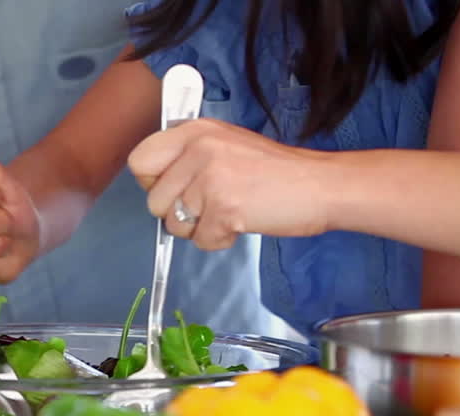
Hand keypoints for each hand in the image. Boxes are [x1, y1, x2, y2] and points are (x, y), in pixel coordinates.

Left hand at [128, 118, 333, 248]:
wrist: (320, 185)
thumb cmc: (272, 170)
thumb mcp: (224, 143)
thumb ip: (187, 156)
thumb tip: (153, 181)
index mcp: (194, 131)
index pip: (139, 161)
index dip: (153, 182)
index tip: (176, 188)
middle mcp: (198, 150)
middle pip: (153, 201)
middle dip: (177, 213)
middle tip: (209, 204)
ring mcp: (211, 180)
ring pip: (174, 225)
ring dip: (200, 227)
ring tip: (229, 211)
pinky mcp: (224, 209)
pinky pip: (200, 241)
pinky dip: (219, 239)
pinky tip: (241, 222)